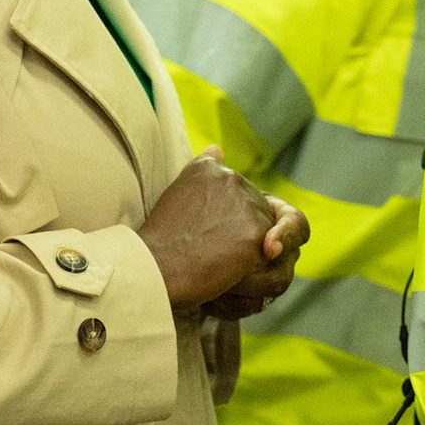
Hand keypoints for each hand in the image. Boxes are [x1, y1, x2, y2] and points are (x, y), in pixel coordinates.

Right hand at [137, 149, 298, 312]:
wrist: (153, 268)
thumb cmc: (162, 239)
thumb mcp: (179, 191)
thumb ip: (204, 169)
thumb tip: (217, 149)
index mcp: (217, 171)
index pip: (245, 197)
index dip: (233, 222)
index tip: (211, 235)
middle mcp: (235, 181)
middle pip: (262, 215)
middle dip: (246, 238)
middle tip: (213, 254)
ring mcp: (248, 207)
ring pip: (271, 237)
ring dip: (253, 256)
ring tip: (220, 266)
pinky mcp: (257, 236)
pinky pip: (270, 259)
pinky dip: (253, 273)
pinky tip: (229, 275)